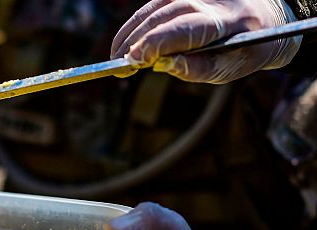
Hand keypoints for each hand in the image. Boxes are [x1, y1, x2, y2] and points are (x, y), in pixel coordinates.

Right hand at [111, 0, 300, 82]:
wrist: (267, 19)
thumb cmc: (245, 50)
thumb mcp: (227, 69)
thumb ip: (194, 69)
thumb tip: (159, 65)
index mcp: (225, 22)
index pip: (183, 30)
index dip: (154, 45)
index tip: (133, 62)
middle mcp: (208, 0)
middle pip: (162, 17)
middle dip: (136, 41)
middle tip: (118, 65)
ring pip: (152, 8)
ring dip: (130, 32)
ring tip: (117, 56)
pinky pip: (153, 6)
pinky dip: (136, 24)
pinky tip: (126, 42)